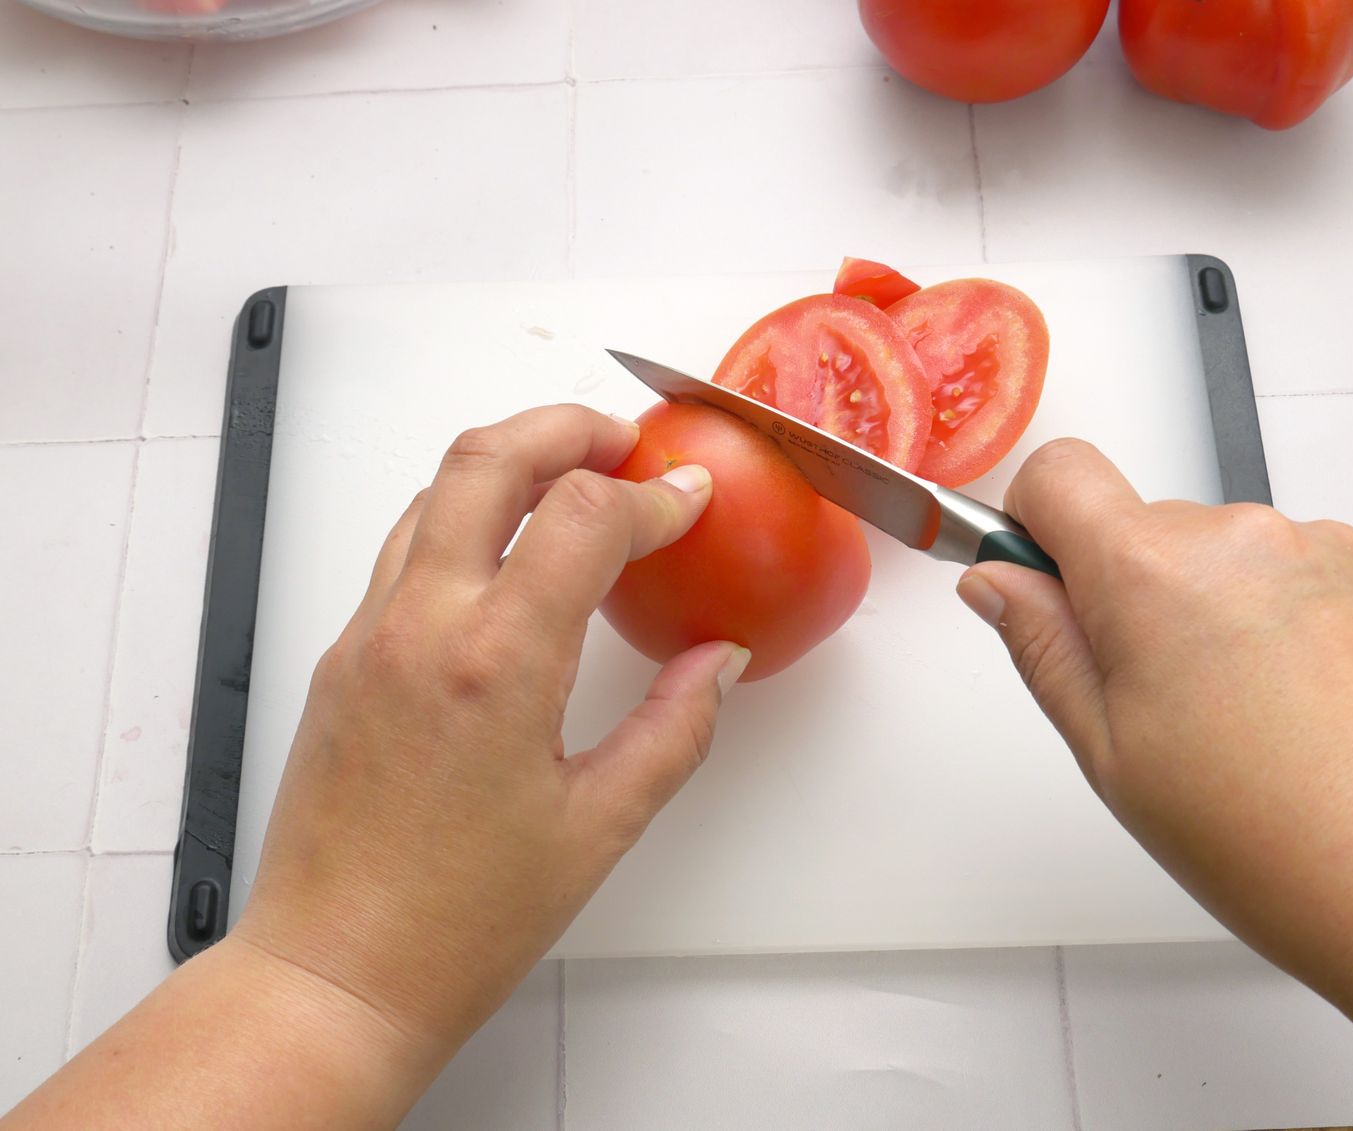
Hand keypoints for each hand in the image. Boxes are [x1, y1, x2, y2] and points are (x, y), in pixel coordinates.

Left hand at [234, 405, 749, 1068]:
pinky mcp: (341, 658)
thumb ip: (674, 727)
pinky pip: (405, 548)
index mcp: (497, 664)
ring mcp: (368, 636)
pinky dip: (464, 517)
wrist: (333, 974)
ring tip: (573, 483)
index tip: (688, 501)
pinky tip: (511, 559)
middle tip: (624, 440)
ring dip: (508, 463)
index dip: (652, 495)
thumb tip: (720, 662)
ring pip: (433, 492)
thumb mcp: (599, 827)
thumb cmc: (458, 922)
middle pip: (486, 458)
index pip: (583, 514)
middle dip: (565, 426)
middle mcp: (421, 627)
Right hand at [957, 439, 1352, 1127]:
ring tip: (1251, 723)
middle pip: (1147, 528)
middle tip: (1159, 704)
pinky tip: (1312, 709)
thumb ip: (1042, 647)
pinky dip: (1295, 621)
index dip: (1032, 525)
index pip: (1057, 473)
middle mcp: (1248, 537)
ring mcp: (1334, 548)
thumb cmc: (1286, 846)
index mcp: (1155, 574)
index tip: (1042, 581)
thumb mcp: (1112, 757)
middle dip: (1133, 596)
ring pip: (1231, 556)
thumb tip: (998, 582)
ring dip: (1221, 613)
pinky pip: (1309, 571)